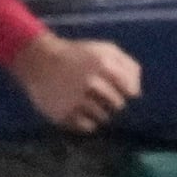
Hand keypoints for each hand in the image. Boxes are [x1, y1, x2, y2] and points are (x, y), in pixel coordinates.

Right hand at [9, 28, 145, 131]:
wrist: (39, 59)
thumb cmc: (77, 54)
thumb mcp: (104, 49)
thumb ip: (127, 65)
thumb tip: (138, 91)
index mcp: (104, 64)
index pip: (131, 91)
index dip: (127, 92)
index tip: (120, 90)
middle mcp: (92, 82)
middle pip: (118, 106)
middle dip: (112, 102)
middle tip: (100, 96)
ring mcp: (77, 99)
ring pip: (103, 117)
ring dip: (99, 112)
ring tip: (86, 101)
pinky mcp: (65, 114)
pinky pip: (87, 127)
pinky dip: (86, 122)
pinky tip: (79, 110)